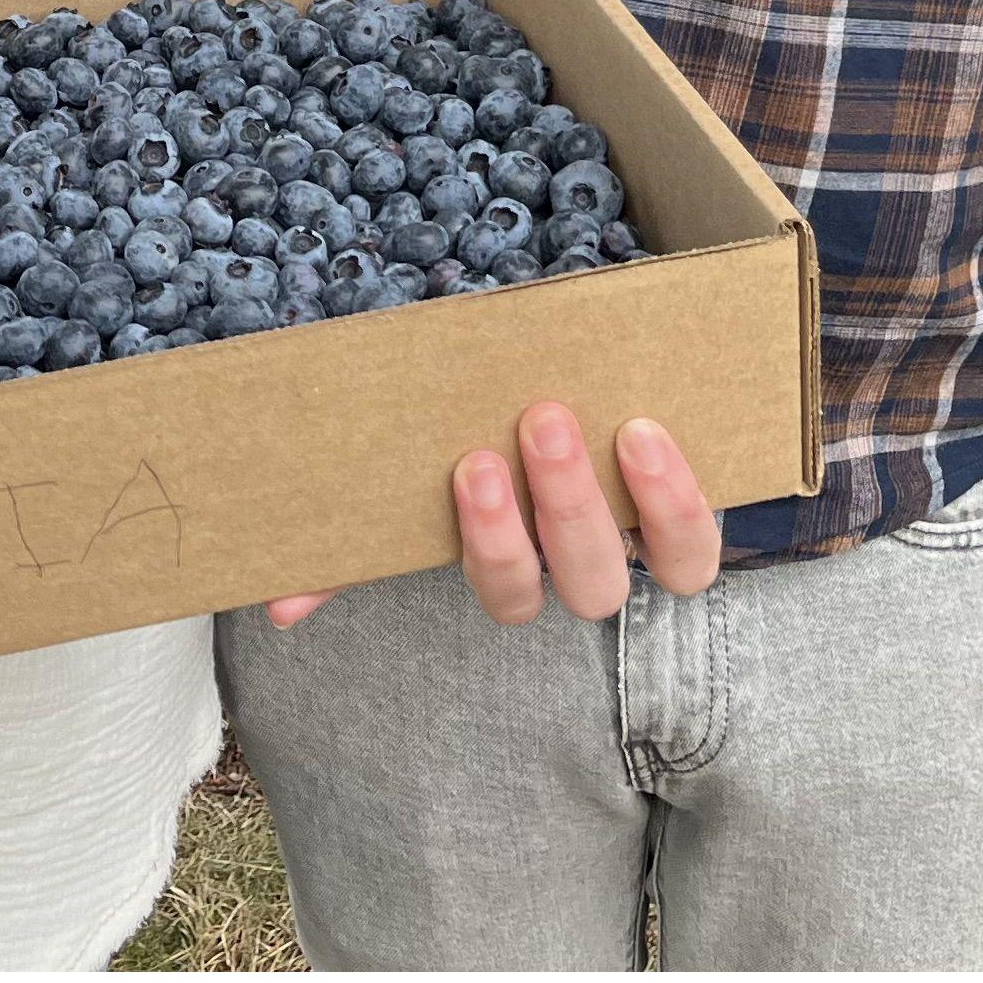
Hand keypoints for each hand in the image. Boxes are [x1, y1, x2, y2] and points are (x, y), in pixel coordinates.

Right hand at [262, 405, 719, 631]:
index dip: (495, 544)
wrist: (585, 374)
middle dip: (558, 512)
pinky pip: (702, 536)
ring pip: (653, 568)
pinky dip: (679, 496)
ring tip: (602, 425)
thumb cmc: (489, 426)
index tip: (471, 467)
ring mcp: (648, 542)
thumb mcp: (422, 476)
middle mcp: (588, 566)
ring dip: (630, 504)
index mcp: (522, 563)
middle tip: (534, 424)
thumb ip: (360, 543)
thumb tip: (280, 609)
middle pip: (580, 585)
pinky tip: (648, 432)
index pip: (507, 591)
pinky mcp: (697, 512)